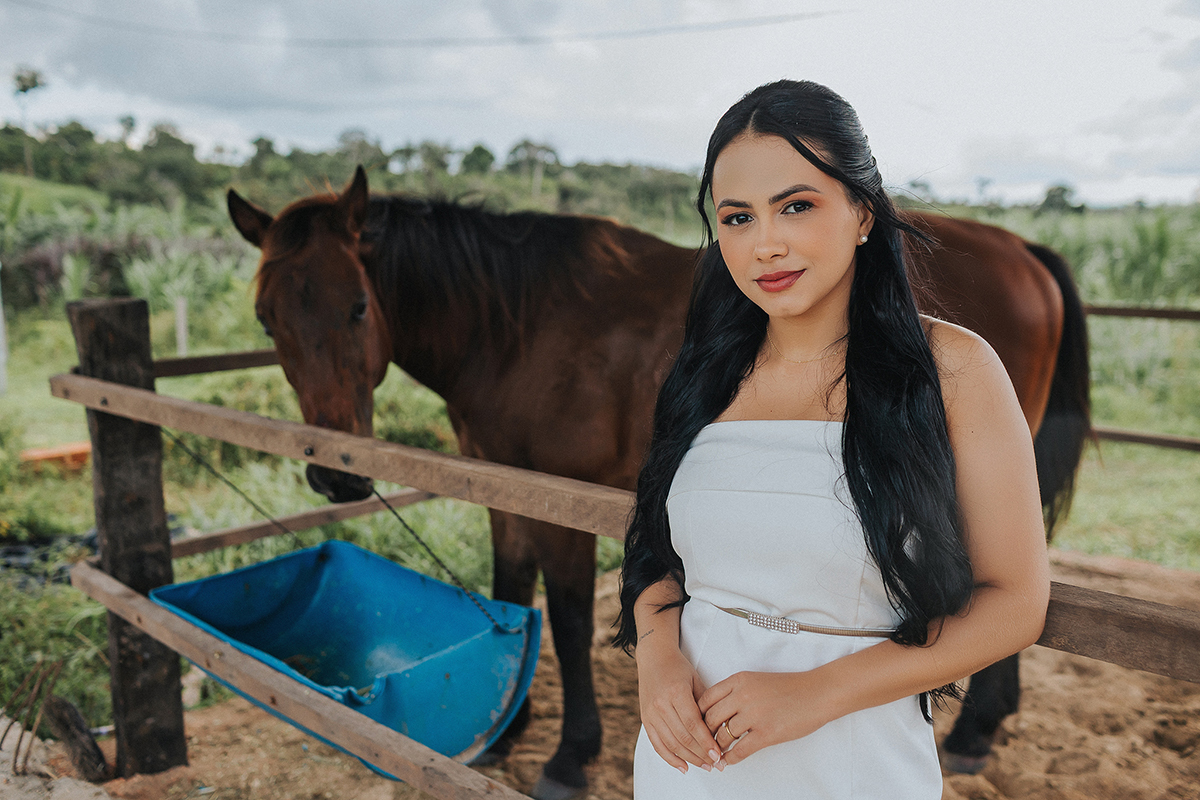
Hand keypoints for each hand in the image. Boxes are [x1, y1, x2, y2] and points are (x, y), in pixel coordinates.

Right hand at [637, 645, 723, 773]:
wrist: (654, 658)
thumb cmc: (679, 668)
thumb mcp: (696, 680)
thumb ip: (706, 704)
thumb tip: (719, 730)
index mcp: (676, 692)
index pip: (693, 724)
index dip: (706, 742)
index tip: (718, 755)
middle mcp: (661, 704)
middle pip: (683, 737)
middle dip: (701, 754)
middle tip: (717, 765)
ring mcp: (650, 713)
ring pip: (671, 744)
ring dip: (689, 759)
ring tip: (705, 766)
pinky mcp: (645, 719)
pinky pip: (657, 744)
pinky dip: (670, 758)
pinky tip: (683, 767)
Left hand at [699, 670, 836, 765]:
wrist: (818, 693)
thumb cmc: (790, 687)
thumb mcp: (757, 680)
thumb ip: (736, 692)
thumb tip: (718, 711)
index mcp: (739, 680)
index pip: (707, 699)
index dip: (700, 714)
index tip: (700, 724)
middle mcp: (743, 695)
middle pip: (710, 718)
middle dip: (706, 733)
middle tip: (705, 742)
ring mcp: (755, 714)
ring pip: (723, 736)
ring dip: (718, 747)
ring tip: (717, 753)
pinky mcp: (767, 733)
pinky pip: (740, 750)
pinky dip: (731, 759)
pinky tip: (729, 761)